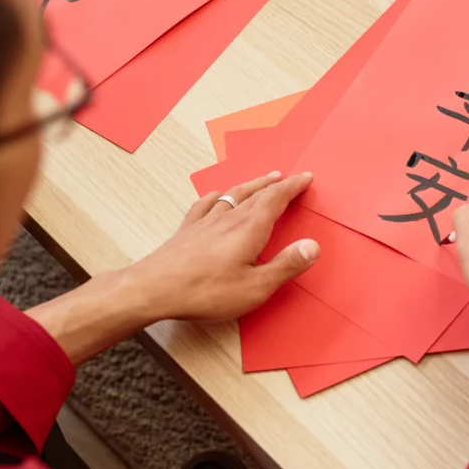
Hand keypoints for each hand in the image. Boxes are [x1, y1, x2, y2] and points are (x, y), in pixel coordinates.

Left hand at [131, 171, 318, 320]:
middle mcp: (228, 218)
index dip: (293, 187)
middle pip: (256, 194)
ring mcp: (205, 222)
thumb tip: (312, 246)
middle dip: (275, 185)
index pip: (276, 199)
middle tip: (289, 177)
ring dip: (251, 186)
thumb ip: (285, 266)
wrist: (155, 288)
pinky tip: (216, 196)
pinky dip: (217, 196)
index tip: (306, 178)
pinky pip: (205, 204)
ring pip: (232, 195)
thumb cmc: (206, 291)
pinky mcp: (187, 230)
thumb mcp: (255, 287)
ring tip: (262, 180)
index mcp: (249, 229)